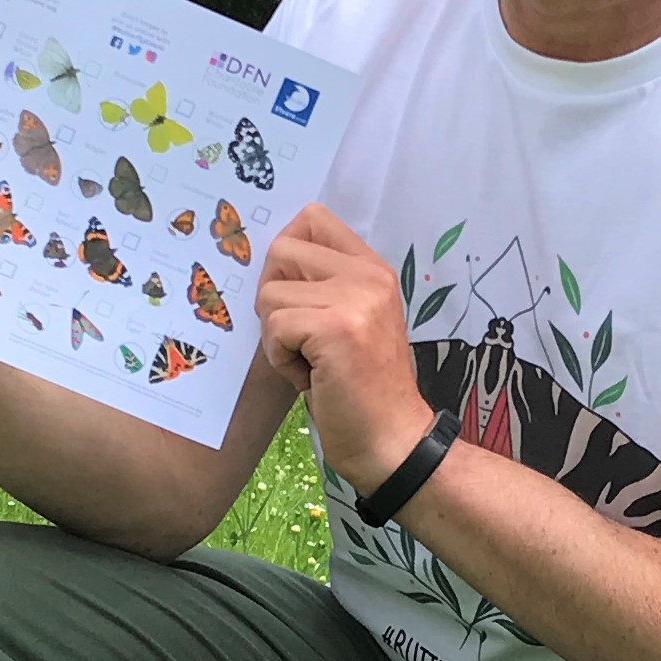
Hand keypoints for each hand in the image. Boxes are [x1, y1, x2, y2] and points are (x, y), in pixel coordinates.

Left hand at [254, 206, 433, 490]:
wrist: (392, 442)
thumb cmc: (364, 391)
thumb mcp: (352, 322)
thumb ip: (323, 287)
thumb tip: (268, 264)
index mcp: (372, 269)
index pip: (312, 219)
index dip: (286, 255)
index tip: (292, 294)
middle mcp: (367, 275)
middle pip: (281, 251)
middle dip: (273, 298)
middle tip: (299, 337)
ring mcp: (354, 298)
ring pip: (270, 294)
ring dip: (276, 337)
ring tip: (310, 363)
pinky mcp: (335, 327)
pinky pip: (274, 327)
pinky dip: (281, 359)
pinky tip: (311, 378)